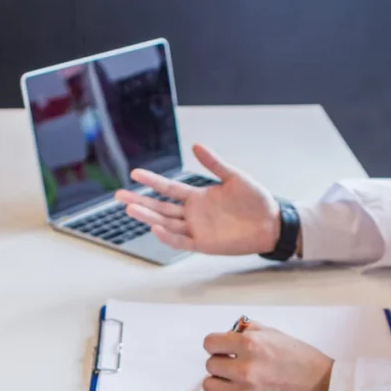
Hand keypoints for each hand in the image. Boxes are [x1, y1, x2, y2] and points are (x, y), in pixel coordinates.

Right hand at [114, 143, 280, 254]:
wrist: (271, 222)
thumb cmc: (256, 200)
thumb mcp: (234, 177)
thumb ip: (214, 164)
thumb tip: (195, 146)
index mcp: (198, 197)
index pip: (168, 189)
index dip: (152, 181)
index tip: (135, 174)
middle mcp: (193, 214)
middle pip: (160, 207)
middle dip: (140, 201)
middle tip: (119, 196)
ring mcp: (197, 229)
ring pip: (166, 224)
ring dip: (148, 217)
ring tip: (130, 210)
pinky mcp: (204, 244)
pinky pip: (181, 242)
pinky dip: (168, 237)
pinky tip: (155, 228)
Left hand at [202, 321, 333, 390]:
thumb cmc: (303, 361)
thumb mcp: (277, 336)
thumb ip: (251, 331)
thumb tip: (232, 331)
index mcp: (251, 345)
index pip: (210, 343)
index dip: (217, 346)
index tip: (224, 350)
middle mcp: (244, 369)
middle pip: (210, 365)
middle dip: (221, 363)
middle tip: (235, 366)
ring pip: (210, 385)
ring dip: (221, 382)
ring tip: (235, 381)